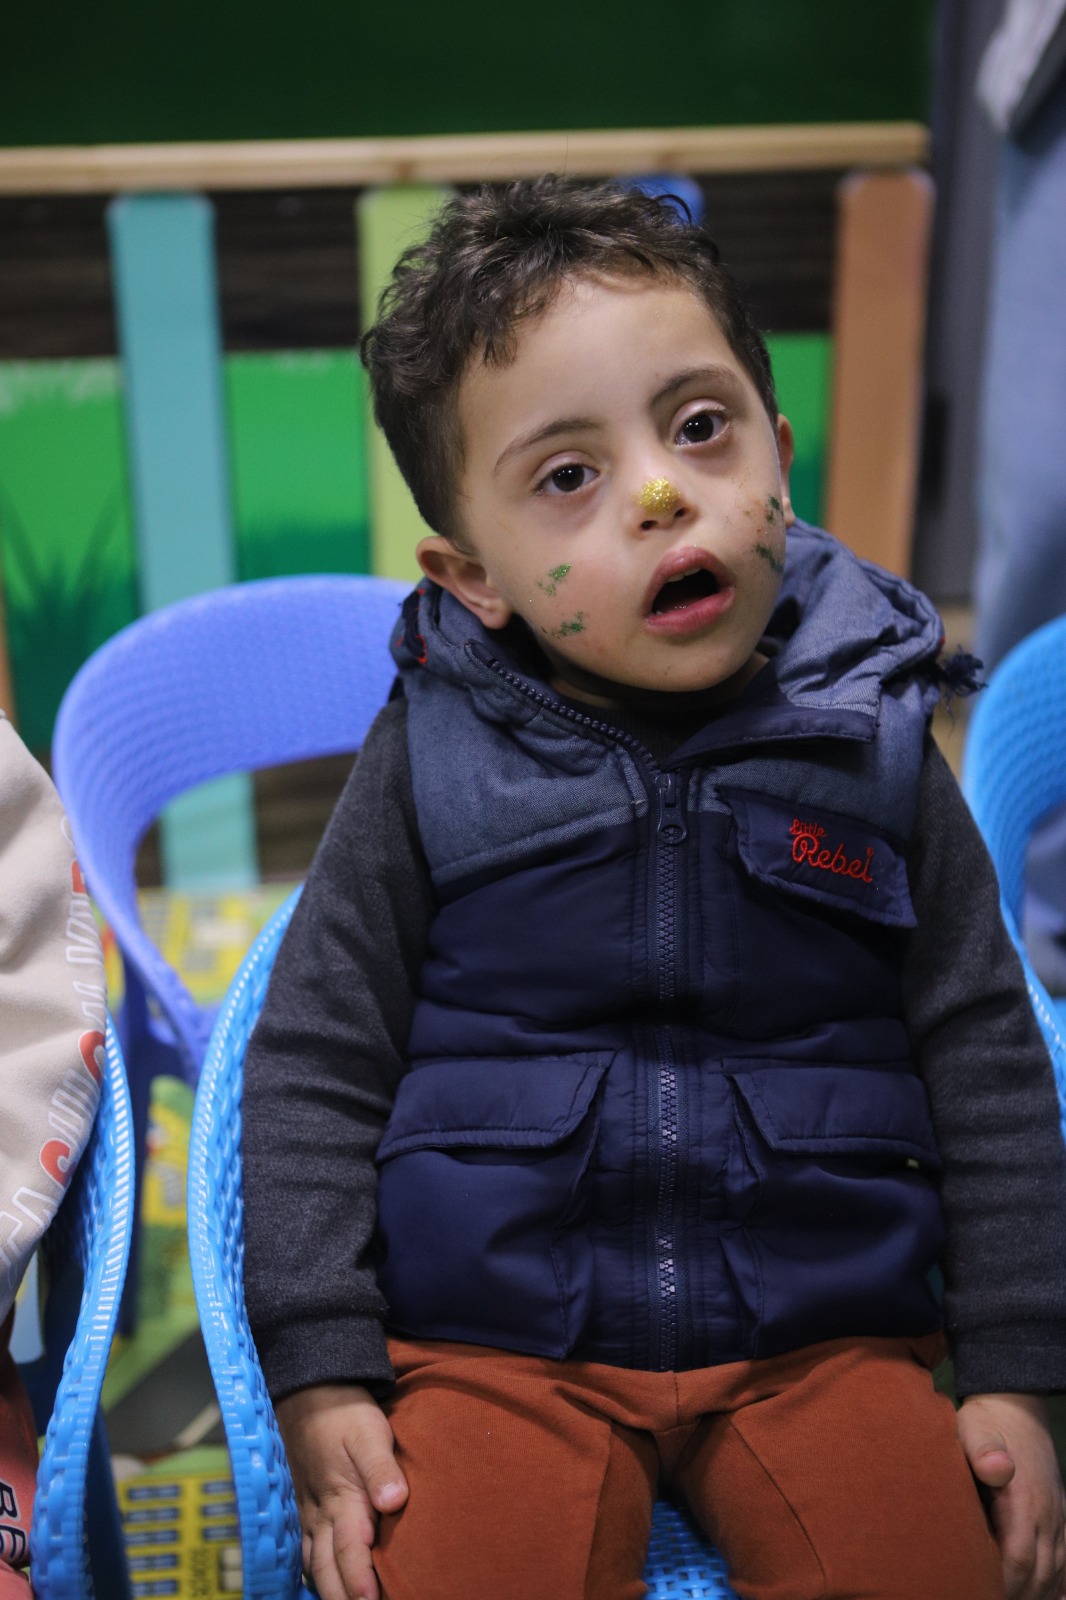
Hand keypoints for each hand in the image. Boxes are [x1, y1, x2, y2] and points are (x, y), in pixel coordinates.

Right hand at [275, 1382, 407, 1599]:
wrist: (310, 1391)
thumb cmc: (345, 1413)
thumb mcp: (370, 1432)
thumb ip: (382, 1468)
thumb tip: (395, 1501)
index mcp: (342, 1498)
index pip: (350, 1551)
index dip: (360, 1582)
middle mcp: (321, 1513)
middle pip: (328, 1568)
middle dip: (343, 1597)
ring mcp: (309, 1512)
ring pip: (313, 1564)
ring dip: (328, 1589)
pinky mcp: (303, 1506)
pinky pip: (302, 1550)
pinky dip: (312, 1572)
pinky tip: (321, 1581)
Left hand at [958, 1392, 1065, 1599]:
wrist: (1015, 1405)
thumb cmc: (986, 1422)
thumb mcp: (975, 1429)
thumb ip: (983, 1451)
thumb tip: (998, 1469)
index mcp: (1024, 1499)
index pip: (1019, 1557)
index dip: (1003, 1583)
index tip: (979, 1592)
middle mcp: (1046, 1513)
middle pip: (1039, 1572)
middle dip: (1017, 1595)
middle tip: (987, 1599)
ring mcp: (1056, 1515)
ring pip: (1055, 1569)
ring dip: (1037, 1592)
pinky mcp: (1058, 1514)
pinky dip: (1060, 1582)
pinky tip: (1055, 1597)